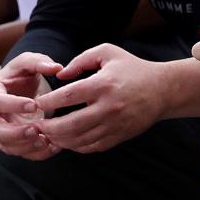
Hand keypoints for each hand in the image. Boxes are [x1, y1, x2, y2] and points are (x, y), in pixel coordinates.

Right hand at [0, 52, 62, 160]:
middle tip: (36, 129)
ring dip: (25, 146)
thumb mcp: (28, 61)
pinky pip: (19, 152)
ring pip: (6, 145)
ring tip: (46, 140)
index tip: (34, 105)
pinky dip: (36, 153)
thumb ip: (40, 61)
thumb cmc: (22, 73)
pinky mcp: (11, 141)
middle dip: (14, 133)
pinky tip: (54, 147)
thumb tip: (57, 68)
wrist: (19, 88)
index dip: (13, 105)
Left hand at [32, 44, 168, 153]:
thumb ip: (81, 60)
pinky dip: (76, 146)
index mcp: (103, 84)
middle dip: (48, 127)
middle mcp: (108, 107)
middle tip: (37, 125)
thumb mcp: (108, 53)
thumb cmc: (132, 68)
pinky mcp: (119, 136)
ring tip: (48, 134)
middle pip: (69, 124)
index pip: (67, 97)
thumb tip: (60, 75)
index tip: (37, 103)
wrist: (162, 89)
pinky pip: (91, 147)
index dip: (47, 102)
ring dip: (59, 139)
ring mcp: (114, 124)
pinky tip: (68, 140)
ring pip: (78, 140)